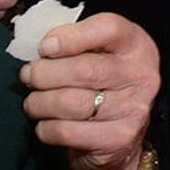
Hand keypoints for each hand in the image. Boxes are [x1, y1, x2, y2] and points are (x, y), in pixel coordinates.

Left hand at [20, 13, 158, 169]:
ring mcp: (133, 110)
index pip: (108, 29)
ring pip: (72, 103)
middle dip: (45, 73)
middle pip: (84, 69)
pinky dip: (46, 128)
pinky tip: (45, 124)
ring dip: (40, 102)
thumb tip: (35, 44)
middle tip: (28, 76)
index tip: (45, 47)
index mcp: (136, 45)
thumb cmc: (100, 86)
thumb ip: (74, 43)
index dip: (71, 36)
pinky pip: (68, 131)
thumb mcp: (97, 54)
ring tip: (33, 102)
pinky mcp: (118, 140)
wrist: (118, 139)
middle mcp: (141, 76)